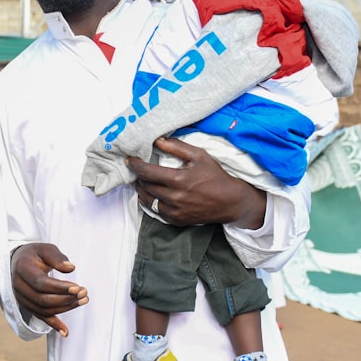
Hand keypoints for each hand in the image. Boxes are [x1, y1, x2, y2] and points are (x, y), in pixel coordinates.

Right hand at [10, 243, 87, 336]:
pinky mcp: (27, 305)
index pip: (40, 283)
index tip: (77, 287)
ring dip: (65, 308)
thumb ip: (57, 257)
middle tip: (84, 292)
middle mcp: (19, 286)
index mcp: (22, 269)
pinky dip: (54, 325)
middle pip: (42, 299)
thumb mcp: (45, 249)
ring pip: (43, 309)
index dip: (59, 287)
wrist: (18, 261)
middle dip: (65, 298)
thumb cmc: (35, 254)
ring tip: (83, 300)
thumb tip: (71, 268)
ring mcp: (22, 298)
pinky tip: (66, 332)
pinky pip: (41, 317)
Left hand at [129, 137, 266, 228]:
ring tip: (140, 181)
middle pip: (145, 186)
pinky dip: (150, 202)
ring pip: (147, 200)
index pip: (147, 172)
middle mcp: (174, 198)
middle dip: (137, 177)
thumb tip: (157, 140)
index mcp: (178, 180)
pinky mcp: (177, 220)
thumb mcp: (199, 156)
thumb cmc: (215, 176)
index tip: (129, 160)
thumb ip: (177, 147)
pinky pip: (156, 211)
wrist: (230, 202)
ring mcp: (175, 212)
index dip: (135, 165)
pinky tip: (150, 194)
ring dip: (141, 190)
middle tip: (135, 170)